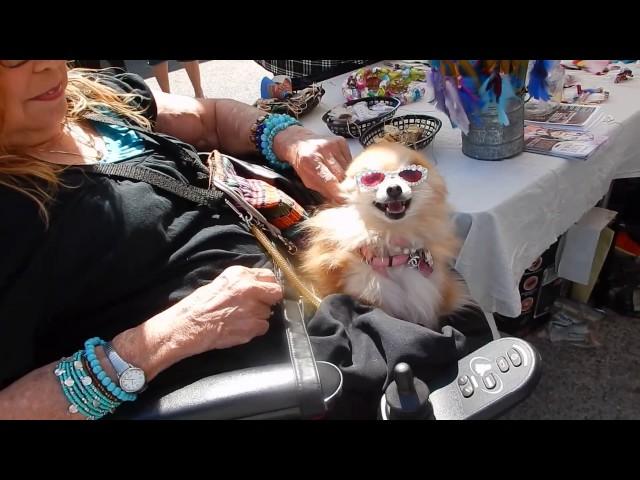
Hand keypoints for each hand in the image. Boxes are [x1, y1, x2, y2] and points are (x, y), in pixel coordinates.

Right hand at [161, 266, 282, 357]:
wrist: (190, 325)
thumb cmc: (200, 304)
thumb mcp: (221, 282)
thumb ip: (242, 281)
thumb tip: (258, 284)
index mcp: (241, 274)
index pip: (269, 276)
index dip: (268, 285)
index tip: (265, 291)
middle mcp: (250, 289)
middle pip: (276, 293)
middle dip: (270, 299)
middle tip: (258, 304)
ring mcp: (253, 308)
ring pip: (268, 312)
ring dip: (259, 315)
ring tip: (241, 317)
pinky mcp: (253, 326)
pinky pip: (263, 327)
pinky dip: (255, 329)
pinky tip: (241, 327)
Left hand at [272, 126, 351, 202]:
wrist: (300, 143)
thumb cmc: (303, 163)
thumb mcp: (307, 180)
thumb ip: (323, 191)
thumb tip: (338, 200)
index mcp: (309, 161)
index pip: (329, 181)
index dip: (338, 192)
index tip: (344, 200)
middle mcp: (321, 150)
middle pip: (341, 175)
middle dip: (340, 183)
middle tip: (336, 185)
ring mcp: (332, 144)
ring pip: (347, 168)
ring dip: (343, 174)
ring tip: (332, 171)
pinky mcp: (341, 141)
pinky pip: (350, 160)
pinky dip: (345, 165)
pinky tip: (336, 163)